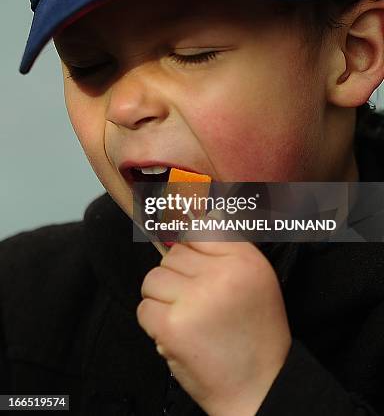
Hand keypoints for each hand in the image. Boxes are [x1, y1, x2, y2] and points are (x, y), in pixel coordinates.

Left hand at [137, 230, 291, 415]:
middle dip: (178, 277)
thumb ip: (228, 246)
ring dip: (162, 298)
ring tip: (185, 317)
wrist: (260, 388)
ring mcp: (194, 299)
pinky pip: (144, 307)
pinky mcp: (172, 326)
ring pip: (154, 278)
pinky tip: (176, 333)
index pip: (200, 229)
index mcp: (244, 260)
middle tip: (197, 302)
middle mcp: (221, 274)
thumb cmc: (256, 333)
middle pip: (173, 254)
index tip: (194, 265)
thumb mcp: (257, 279)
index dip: (192, 248)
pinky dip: (154, 321)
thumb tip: (201, 215)